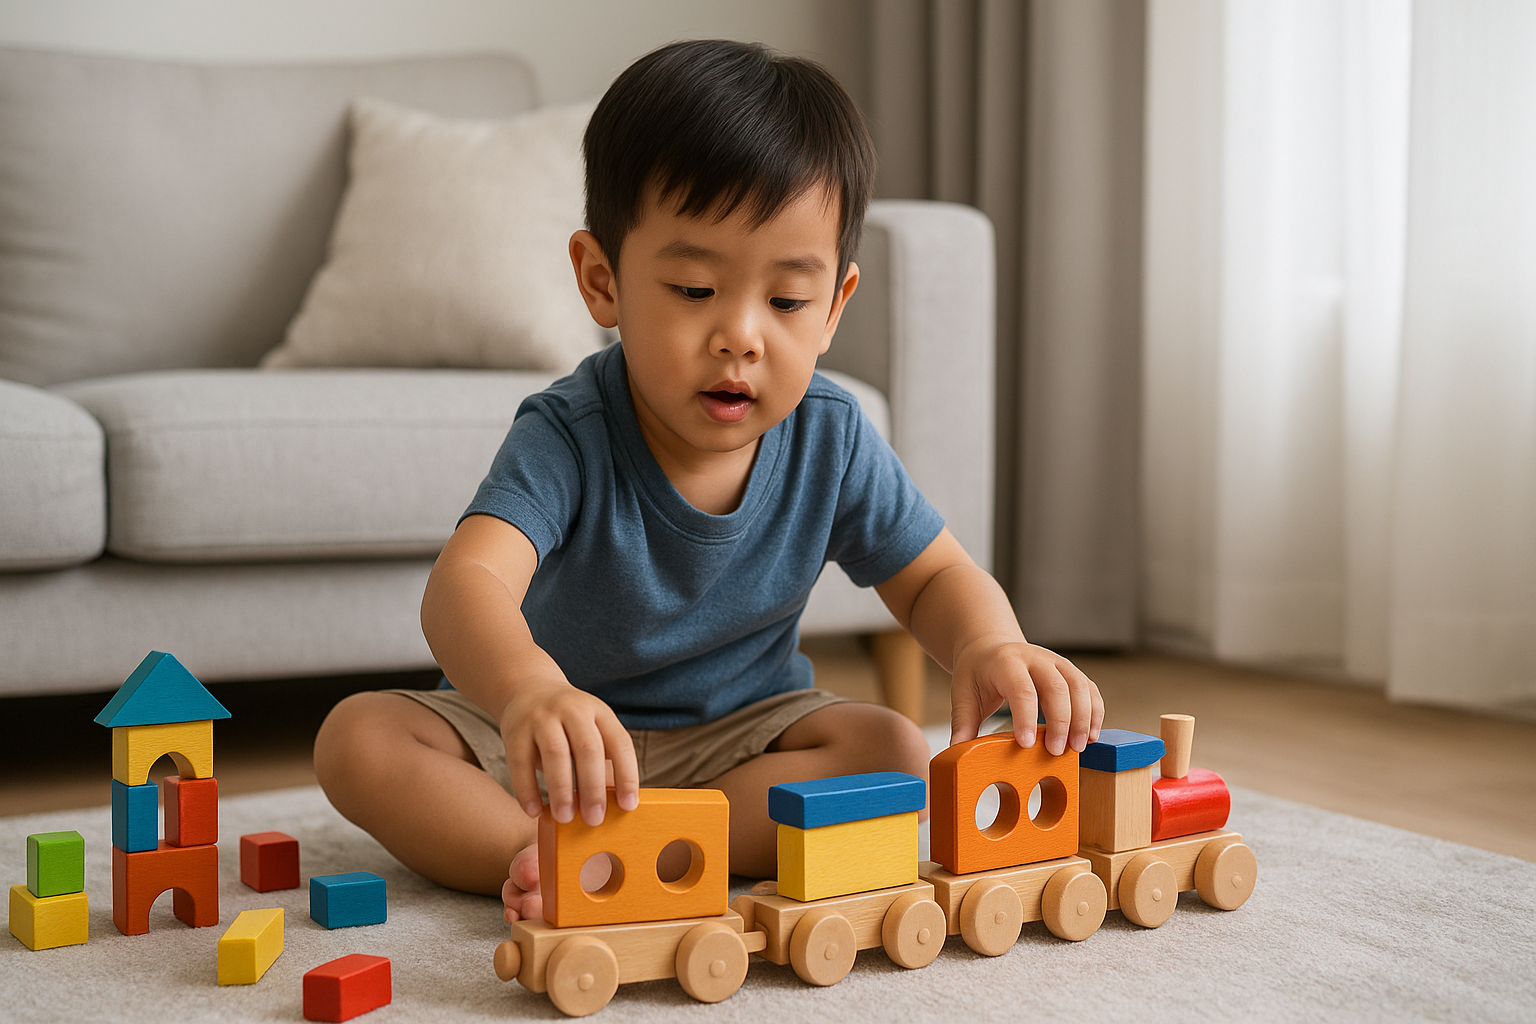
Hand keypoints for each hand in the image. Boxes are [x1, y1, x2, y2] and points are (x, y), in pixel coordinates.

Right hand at [499, 678, 638, 825]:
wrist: (527, 689)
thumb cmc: (568, 722)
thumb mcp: (591, 728)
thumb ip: (603, 760)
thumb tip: (617, 805)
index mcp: (599, 712)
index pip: (619, 743)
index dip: (627, 775)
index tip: (629, 806)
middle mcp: (572, 710)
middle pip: (588, 749)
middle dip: (593, 788)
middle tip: (594, 820)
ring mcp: (542, 718)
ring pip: (555, 753)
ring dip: (561, 790)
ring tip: (565, 818)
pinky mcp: (515, 730)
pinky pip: (520, 763)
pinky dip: (527, 790)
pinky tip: (533, 811)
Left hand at [949, 635, 1103, 755]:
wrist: (990, 647)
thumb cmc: (977, 673)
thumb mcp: (963, 694)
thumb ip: (962, 723)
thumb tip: (956, 753)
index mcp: (1006, 662)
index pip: (1021, 689)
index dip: (1026, 717)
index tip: (1027, 744)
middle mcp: (1036, 658)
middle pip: (1057, 687)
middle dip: (1061, 721)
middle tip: (1057, 752)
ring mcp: (1057, 662)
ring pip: (1079, 686)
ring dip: (1083, 719)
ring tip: (1079, 747)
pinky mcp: (1070, 671)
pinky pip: (1090, 689)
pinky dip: (1095, 712)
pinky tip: (1092, 736)